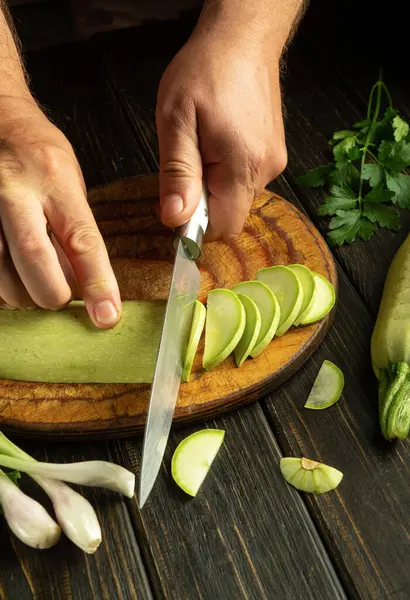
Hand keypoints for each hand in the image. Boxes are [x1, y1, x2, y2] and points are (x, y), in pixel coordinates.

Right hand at [0, 96, 120, 326]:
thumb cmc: (39, 155)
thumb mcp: (71, 184)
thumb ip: (75, 232)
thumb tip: (84, 285)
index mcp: (55, 180)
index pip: (82, 240)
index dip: (97, 282)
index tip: (107, 315)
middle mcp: (14, 191)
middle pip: (34, 260)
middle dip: (52, 293)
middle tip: (60, 297)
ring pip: (2, 274)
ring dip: (24, 292)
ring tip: (34, 278)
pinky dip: (3, 284)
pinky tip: (14, 272)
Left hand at [156, 17, 286, 241]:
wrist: (242, 37)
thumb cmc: (206, 70)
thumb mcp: (176, 120)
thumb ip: (177, 173)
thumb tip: (175, 218)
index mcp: (242, 166)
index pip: (223, 227)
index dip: (197, 226)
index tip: (178, 203)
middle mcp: (265, 169)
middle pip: (230, 214)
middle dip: (203, 201)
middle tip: (188, 160)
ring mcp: (273, 162)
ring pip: (237, 197)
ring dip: (214, 184)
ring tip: (204, 143)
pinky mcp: (273, 154)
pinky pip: (245, 179)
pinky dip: (226, 172)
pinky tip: (218, 140)